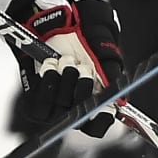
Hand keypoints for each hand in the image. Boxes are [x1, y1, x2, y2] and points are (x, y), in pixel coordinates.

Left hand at [11, 0, 125, 136]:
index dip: (98, 118)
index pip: (97, 127)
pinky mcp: (37, 101)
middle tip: (82, 67)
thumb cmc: (86, 43)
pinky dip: (47, 80)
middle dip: (81, 86)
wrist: (60, 30)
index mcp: (97, 104)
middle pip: (77, 116)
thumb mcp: (105, 56)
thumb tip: (120, 100)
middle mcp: (76, 110)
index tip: (99, 102)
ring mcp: (56, 107)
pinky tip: (51, 65)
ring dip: (64, 79)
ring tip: (66, 61)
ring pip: (59, 109)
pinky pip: (39, 103)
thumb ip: (112, 77)